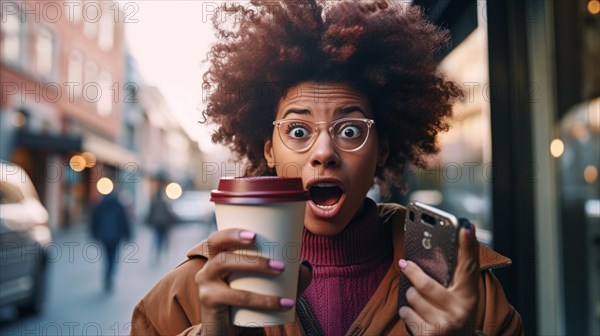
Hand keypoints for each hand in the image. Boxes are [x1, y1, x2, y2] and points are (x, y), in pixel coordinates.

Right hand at [195, 229, 312, 335]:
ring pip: (225, 266)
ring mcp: (205, 284)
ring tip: (280, 268)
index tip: (255, 234)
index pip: (218, 238)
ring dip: (256, 265)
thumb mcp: (265, 286)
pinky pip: (237, 298)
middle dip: (243, 243)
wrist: (228, 330)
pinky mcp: (209, 301)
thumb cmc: (246, 303)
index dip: (232, 233)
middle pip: (219, 248)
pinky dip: (264, 300)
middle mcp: (207, 267)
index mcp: (218, 257)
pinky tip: (283, 303)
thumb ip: (286, 277)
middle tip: (267, 243)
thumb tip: (304, 266)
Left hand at [398, 225, 479, 334]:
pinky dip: (407, 312)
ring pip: (412, 297)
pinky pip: (406, 313)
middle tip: (405, 265)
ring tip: (419, 301)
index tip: (464, 226)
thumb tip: (460, 234)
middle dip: (412, 273)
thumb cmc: (455, 314)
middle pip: (425, 283)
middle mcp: (460, 311)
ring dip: (410, 296)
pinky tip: (417, 317)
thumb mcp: (461, 296)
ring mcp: (445, 325)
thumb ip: (457, 274)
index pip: (469, 266)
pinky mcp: (429, 335)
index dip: (467, 245)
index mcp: (469, 296)